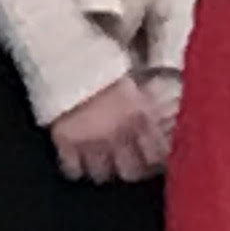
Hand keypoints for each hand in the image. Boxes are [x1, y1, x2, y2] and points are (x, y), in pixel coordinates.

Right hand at [46, 76, 163, 182]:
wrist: (65, 55)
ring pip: (101, 175)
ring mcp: (90, 141)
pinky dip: (75, 169)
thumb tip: (164, 120)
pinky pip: (72, 169)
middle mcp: (117, 134)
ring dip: (103, 171)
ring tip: (102, 165)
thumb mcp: (133, 83)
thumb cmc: (101, 65)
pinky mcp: (64, 142)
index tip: (153, 162)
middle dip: (130, 170)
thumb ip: (146, 105)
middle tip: (126, 166)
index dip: (156, 162)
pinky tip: (78, 163)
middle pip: (130, 171)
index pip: (156, 154)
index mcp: (138, 117)